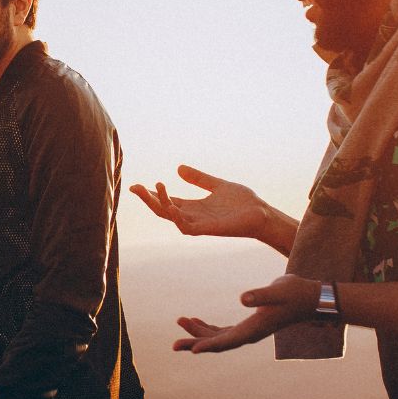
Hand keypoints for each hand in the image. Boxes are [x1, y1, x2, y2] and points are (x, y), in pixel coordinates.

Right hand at [130, 165, 269, 239]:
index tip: (136, 185)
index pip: (167, 201)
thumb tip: (178, 168)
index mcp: (193, 207)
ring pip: (171, 217)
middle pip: (163, 210)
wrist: (262, 214)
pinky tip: (171, 206)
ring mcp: (199, 224)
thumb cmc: (242, 203)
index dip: (152, 194)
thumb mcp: (216, 185)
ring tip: (154, 189)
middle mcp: (192, 216)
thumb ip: (198, 178)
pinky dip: (176, 218)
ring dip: (160, 205)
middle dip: (148, 199)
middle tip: (135, 187)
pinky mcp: (208, 230)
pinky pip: (186, 227)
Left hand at [173, 275, 319, 352]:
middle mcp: (249, 333)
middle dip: (195, 342)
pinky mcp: (249, 323)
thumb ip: (260, 295)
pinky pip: (223, 330)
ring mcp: (249, 330)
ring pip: (218, 337)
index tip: (191, 350)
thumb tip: (242, 298)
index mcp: (254, 329)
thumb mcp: (278, 291)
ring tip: (180, 322)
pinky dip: (209, 327)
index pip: (227, 341)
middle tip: (174, 345)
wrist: (310, 297)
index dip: (208, 346)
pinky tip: (196, 320)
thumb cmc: (295, 293)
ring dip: (198, 332)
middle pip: (218, 343)